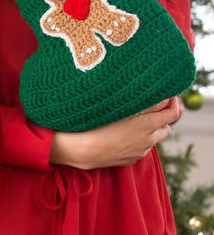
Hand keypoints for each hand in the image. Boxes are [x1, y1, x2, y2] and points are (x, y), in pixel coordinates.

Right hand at [50, 98, 180, 168]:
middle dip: (162, 117)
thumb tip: (165, 99)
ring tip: (135, 119)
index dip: (173, 103)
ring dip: (150, 129)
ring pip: (152, 139)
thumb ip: (147, 103)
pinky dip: (138, 139)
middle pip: (166, 128)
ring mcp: (139, 152)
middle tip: (153, 106)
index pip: (172, 113)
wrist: (82, 149)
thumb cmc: (99, 123)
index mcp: (148, 125)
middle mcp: (148, 140)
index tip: (168, 96)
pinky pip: (140, 147)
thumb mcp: (123, 107)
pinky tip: (123, 133)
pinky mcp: (129, 159)